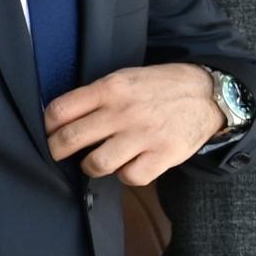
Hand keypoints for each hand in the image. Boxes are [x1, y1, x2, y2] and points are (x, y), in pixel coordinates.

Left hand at [43, 62, 229, 182]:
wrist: (208, 94)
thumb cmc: (160, 87)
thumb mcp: (124, 78)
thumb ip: (95, 96)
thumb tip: (61, 118)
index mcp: (110, 88)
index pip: (60, 110)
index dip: (48, 126)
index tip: (49, 132)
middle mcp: (124, 112)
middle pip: (70, 140)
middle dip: (57, 150)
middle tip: (59, 153)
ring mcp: (144, 135)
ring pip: (96, 164)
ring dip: (90, 166)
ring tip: (96, 160)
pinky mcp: (163, 156)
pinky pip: (129, 177)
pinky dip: (125, 174)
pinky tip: (128, 164)